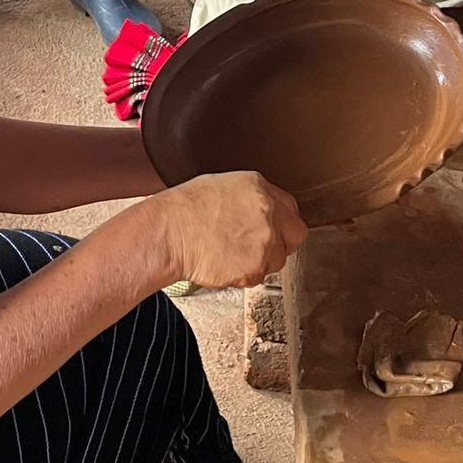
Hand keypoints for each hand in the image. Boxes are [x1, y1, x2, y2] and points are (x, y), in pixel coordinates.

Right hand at [145, 172, 307, 289]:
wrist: (167, 233)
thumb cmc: (181, 211)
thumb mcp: (219, 187)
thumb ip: (248, 198)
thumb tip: (257, 211)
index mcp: (258, 187)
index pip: (290, 207)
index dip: (280, 223)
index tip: (272, 230)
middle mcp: (267, 210)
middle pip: (296, 233)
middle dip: (281, 243)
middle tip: (258, 249)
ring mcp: (265, 239)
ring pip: (277, 259)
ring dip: (259, 262)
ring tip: (228, 254)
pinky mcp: (256, 265)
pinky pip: (258, 276)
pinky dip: (243, 275)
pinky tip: (222, 263)